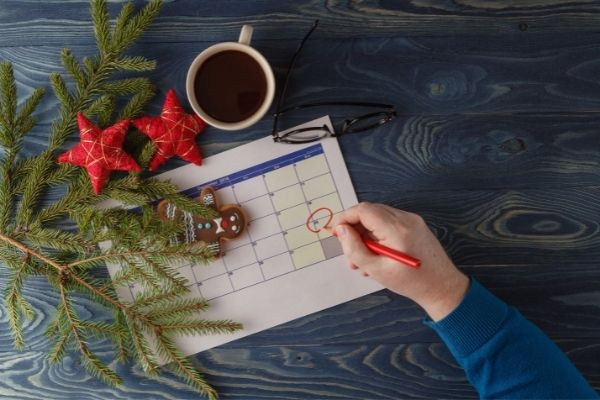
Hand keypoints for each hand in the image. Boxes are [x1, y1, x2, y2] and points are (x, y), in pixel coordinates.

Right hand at [332, 202, 468, 320]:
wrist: (443, 287)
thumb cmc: (412, 282)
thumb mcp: (376, 269)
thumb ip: (355, 248)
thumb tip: (341, 231)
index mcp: (397, 229)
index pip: (363, 210)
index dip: (345, 218)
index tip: (336, 231)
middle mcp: (406, 219)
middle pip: (370, 211)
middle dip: (354, 228)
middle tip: (347, 249)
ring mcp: (412, 220)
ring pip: (378, 217)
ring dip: (365, 234)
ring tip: (362, 260)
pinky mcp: (415, 225)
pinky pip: (389, 223)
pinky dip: (378, 235)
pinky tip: (376, 255)